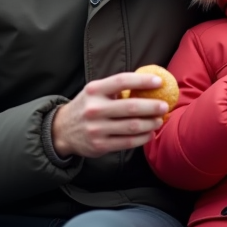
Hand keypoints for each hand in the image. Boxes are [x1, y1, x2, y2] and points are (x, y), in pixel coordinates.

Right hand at [51, 71, 171, 157]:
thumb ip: (115, 88)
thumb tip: (148, 83)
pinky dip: (143, 138)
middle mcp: (94, 109)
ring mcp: (97, 128)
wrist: (62, 130)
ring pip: (132, 126)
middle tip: (165, 105)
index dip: (142, 81)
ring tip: (160, 120)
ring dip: (151, 123)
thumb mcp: (94, 92)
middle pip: (130, 107)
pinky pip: (128, 142)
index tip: (159, 81)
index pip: (122, 81)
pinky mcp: (100, 145)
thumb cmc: (86, 107)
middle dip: (152, 106)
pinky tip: (150, 133)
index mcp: (94, 90)